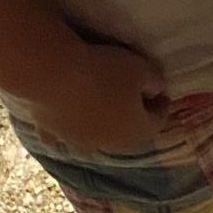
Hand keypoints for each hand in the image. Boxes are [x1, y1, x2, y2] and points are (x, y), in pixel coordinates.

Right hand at [20, 41, 165, 154]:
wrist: (53, 76)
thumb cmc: (105, 72)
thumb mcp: (141, 68)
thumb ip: (154, 81)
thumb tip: (156, 90)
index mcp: (134, 130)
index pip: (156, 123)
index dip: (161, 107)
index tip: (161, 93)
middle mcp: (107, 143)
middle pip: (126, 133)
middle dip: (133, 117)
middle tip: (135, 97)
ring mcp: (77, 141)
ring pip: (95, 136)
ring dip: (102, 121)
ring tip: (103, 103)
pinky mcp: (51, 134)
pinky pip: (63, 132)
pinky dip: (68, 124)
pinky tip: (66, 114)